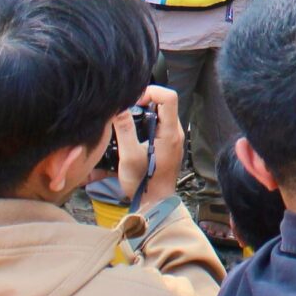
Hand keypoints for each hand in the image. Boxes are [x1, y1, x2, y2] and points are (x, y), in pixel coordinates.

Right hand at [115, 85, 184, 208]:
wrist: (155, 202)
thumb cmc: (144, 183)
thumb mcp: (129, 156)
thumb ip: (125, 130)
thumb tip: (119, 108)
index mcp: (170, 133)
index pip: (169, 97)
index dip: (151, 92)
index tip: (134, 101)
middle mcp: (176, 133)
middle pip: (164, 103)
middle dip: (145, 101)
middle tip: (127, 111)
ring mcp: (173, 139)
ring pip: (161, 114)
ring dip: (145, 113)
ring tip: (128, 122)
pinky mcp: (168, 145)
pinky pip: (160, 125)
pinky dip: (147, 123)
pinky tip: (133, 133)